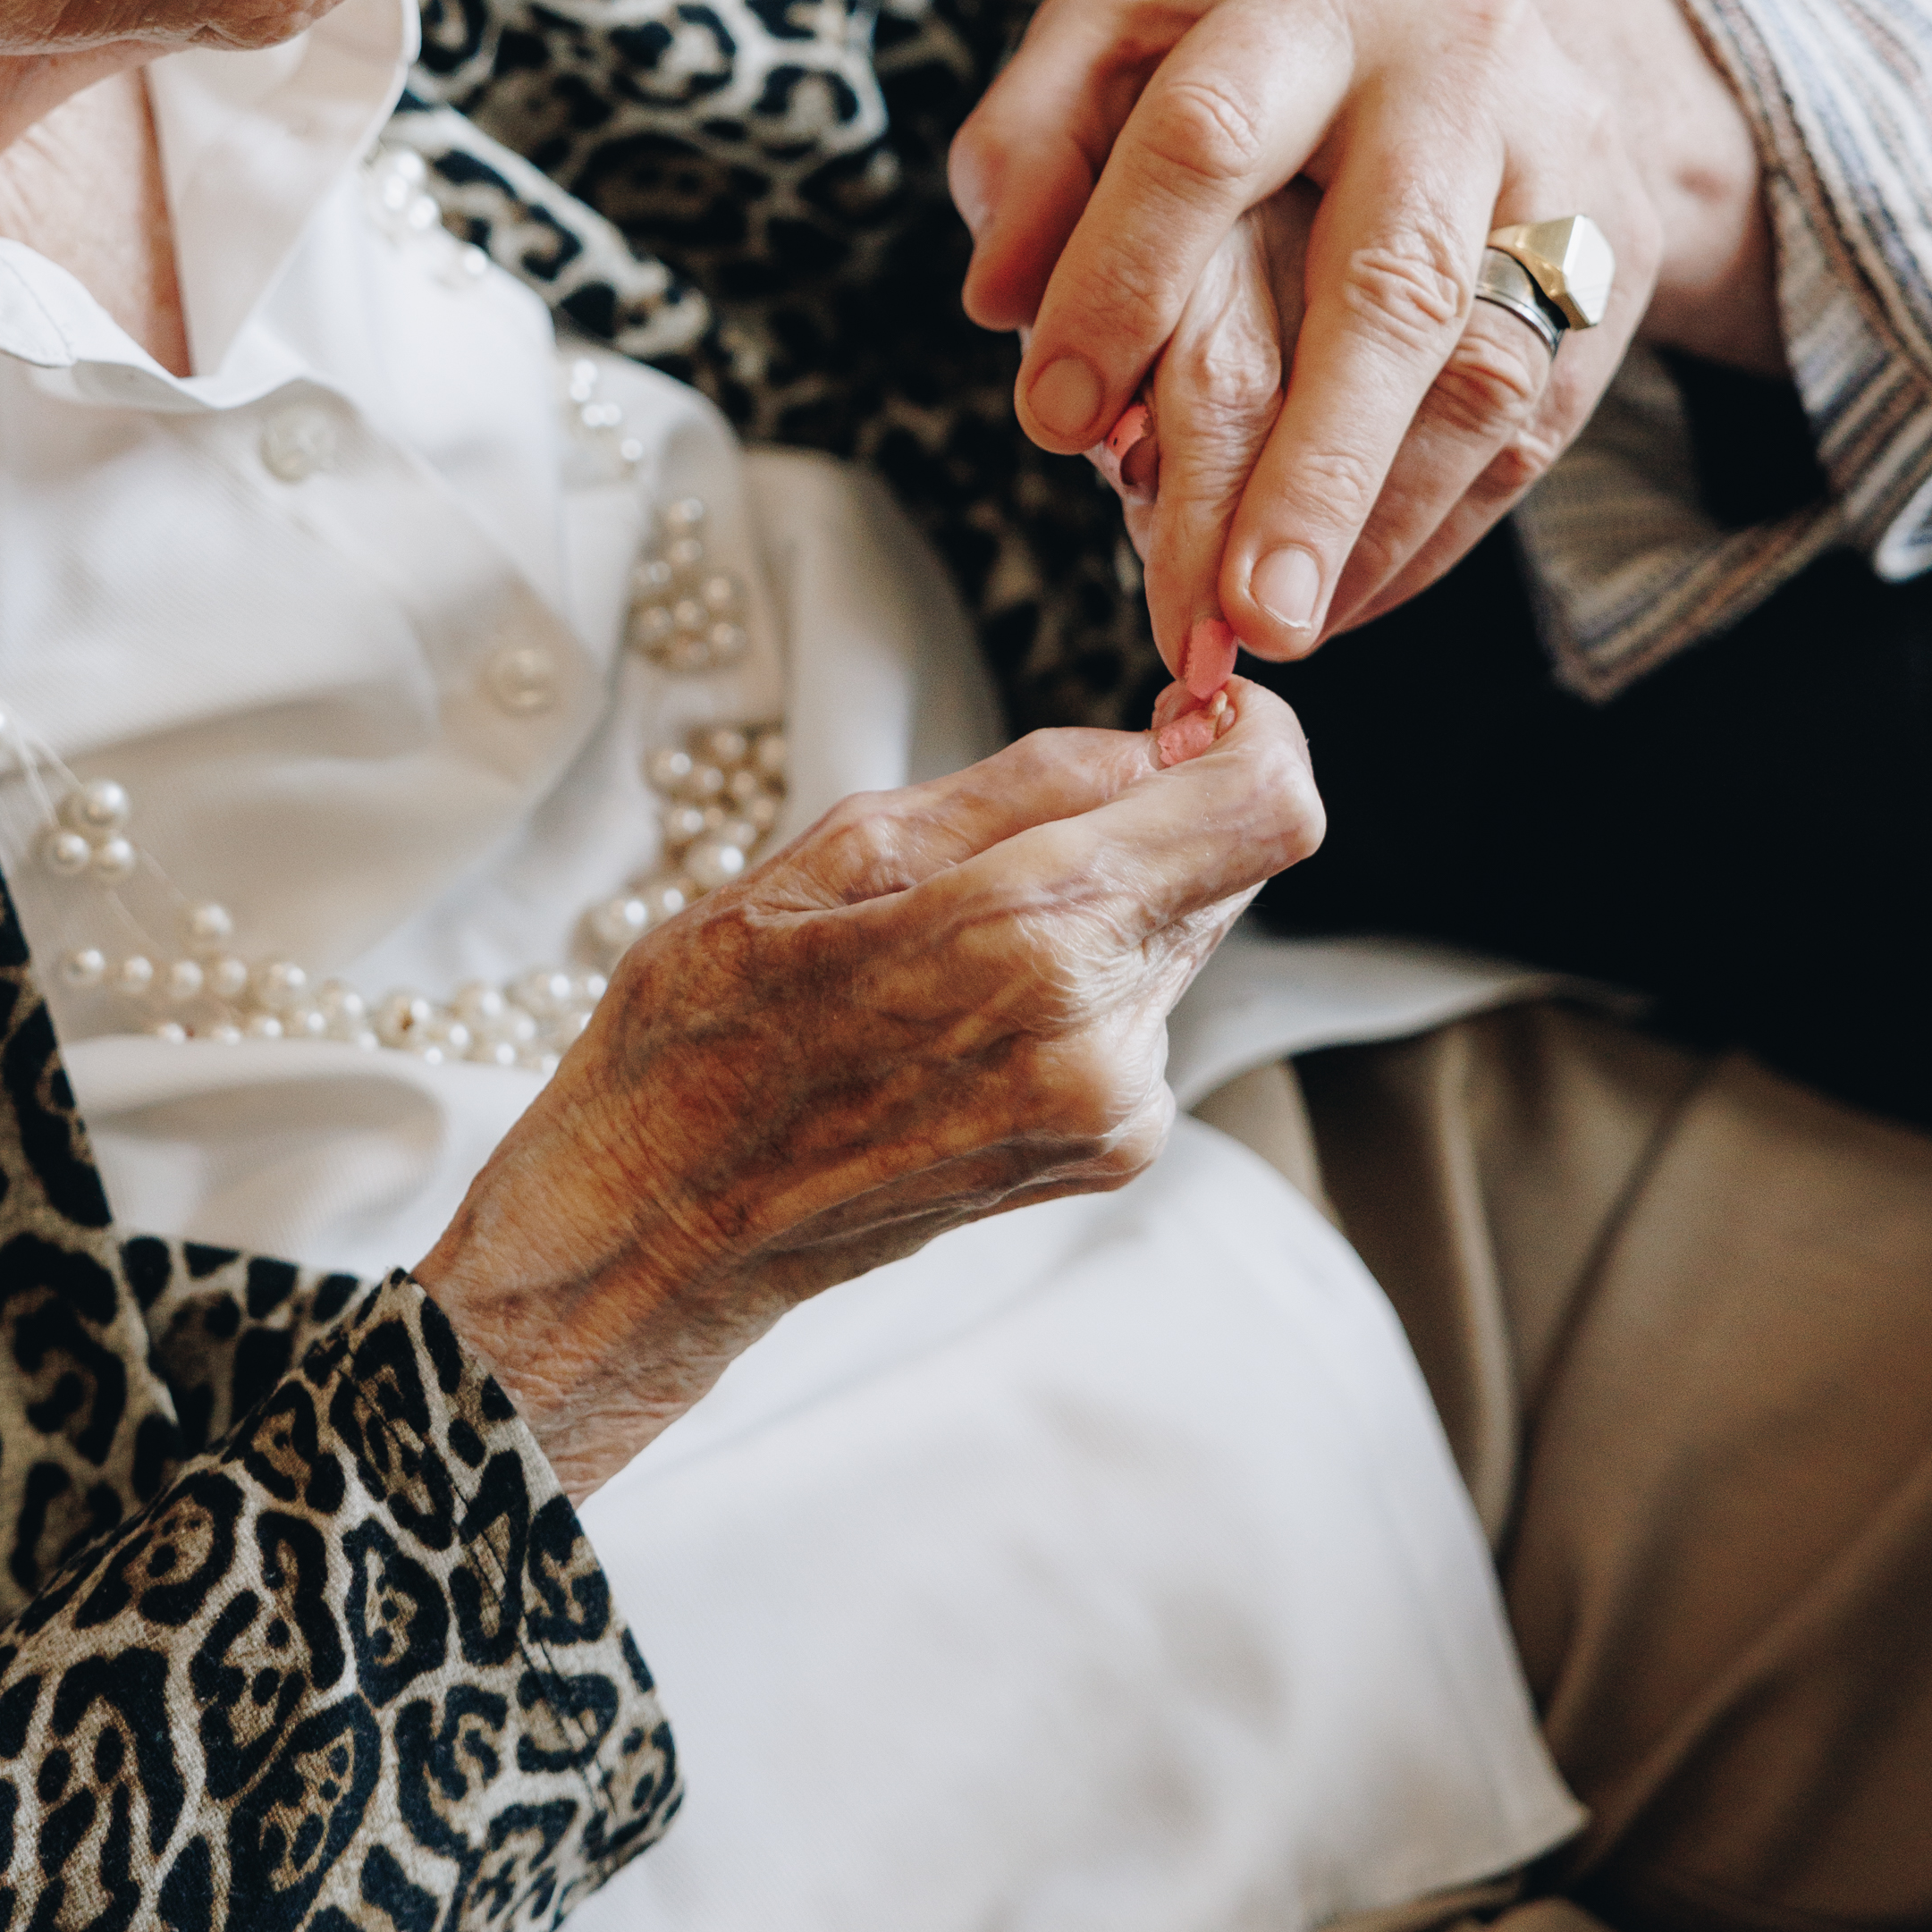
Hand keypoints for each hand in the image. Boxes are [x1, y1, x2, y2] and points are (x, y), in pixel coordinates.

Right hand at [415, 691, 1321, 1497]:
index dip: (1252, 736)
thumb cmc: (715, 1021)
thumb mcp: (842, 847)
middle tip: (1015, 823)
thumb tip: (1165, 740)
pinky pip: (1146, 1011)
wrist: (666, 1219)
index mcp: (1036, 940)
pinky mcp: (1111, 1152)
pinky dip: (1089, 976)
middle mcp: (1103, 1038)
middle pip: (1231, 866)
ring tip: (955, 933)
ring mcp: (1112, 1110)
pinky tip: (965, 1003)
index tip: (1194, 712)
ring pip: (1184, 935)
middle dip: (1156, 813)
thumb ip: (1031, 781)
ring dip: (1112, 901)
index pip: (1266, 811)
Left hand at [950, 0, 1780, 680]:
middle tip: (1233, 609)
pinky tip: (1344, 598)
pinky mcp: (1619, 271)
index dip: (1124, 283)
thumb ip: (1031, 142)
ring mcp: (1563, 177)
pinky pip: (1534, 427)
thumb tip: (996, 300)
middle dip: (1307, 466)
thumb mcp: (1127, 42)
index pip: (1208, 142)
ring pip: (1482, 376)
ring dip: (1375, 524)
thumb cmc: (1273, 56)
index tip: (1056, 424)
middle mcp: (1457, 77)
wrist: (1514, 31)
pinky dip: (1432, 529)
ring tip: (1283, 628)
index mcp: (1308, 2)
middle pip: (1390, 287)